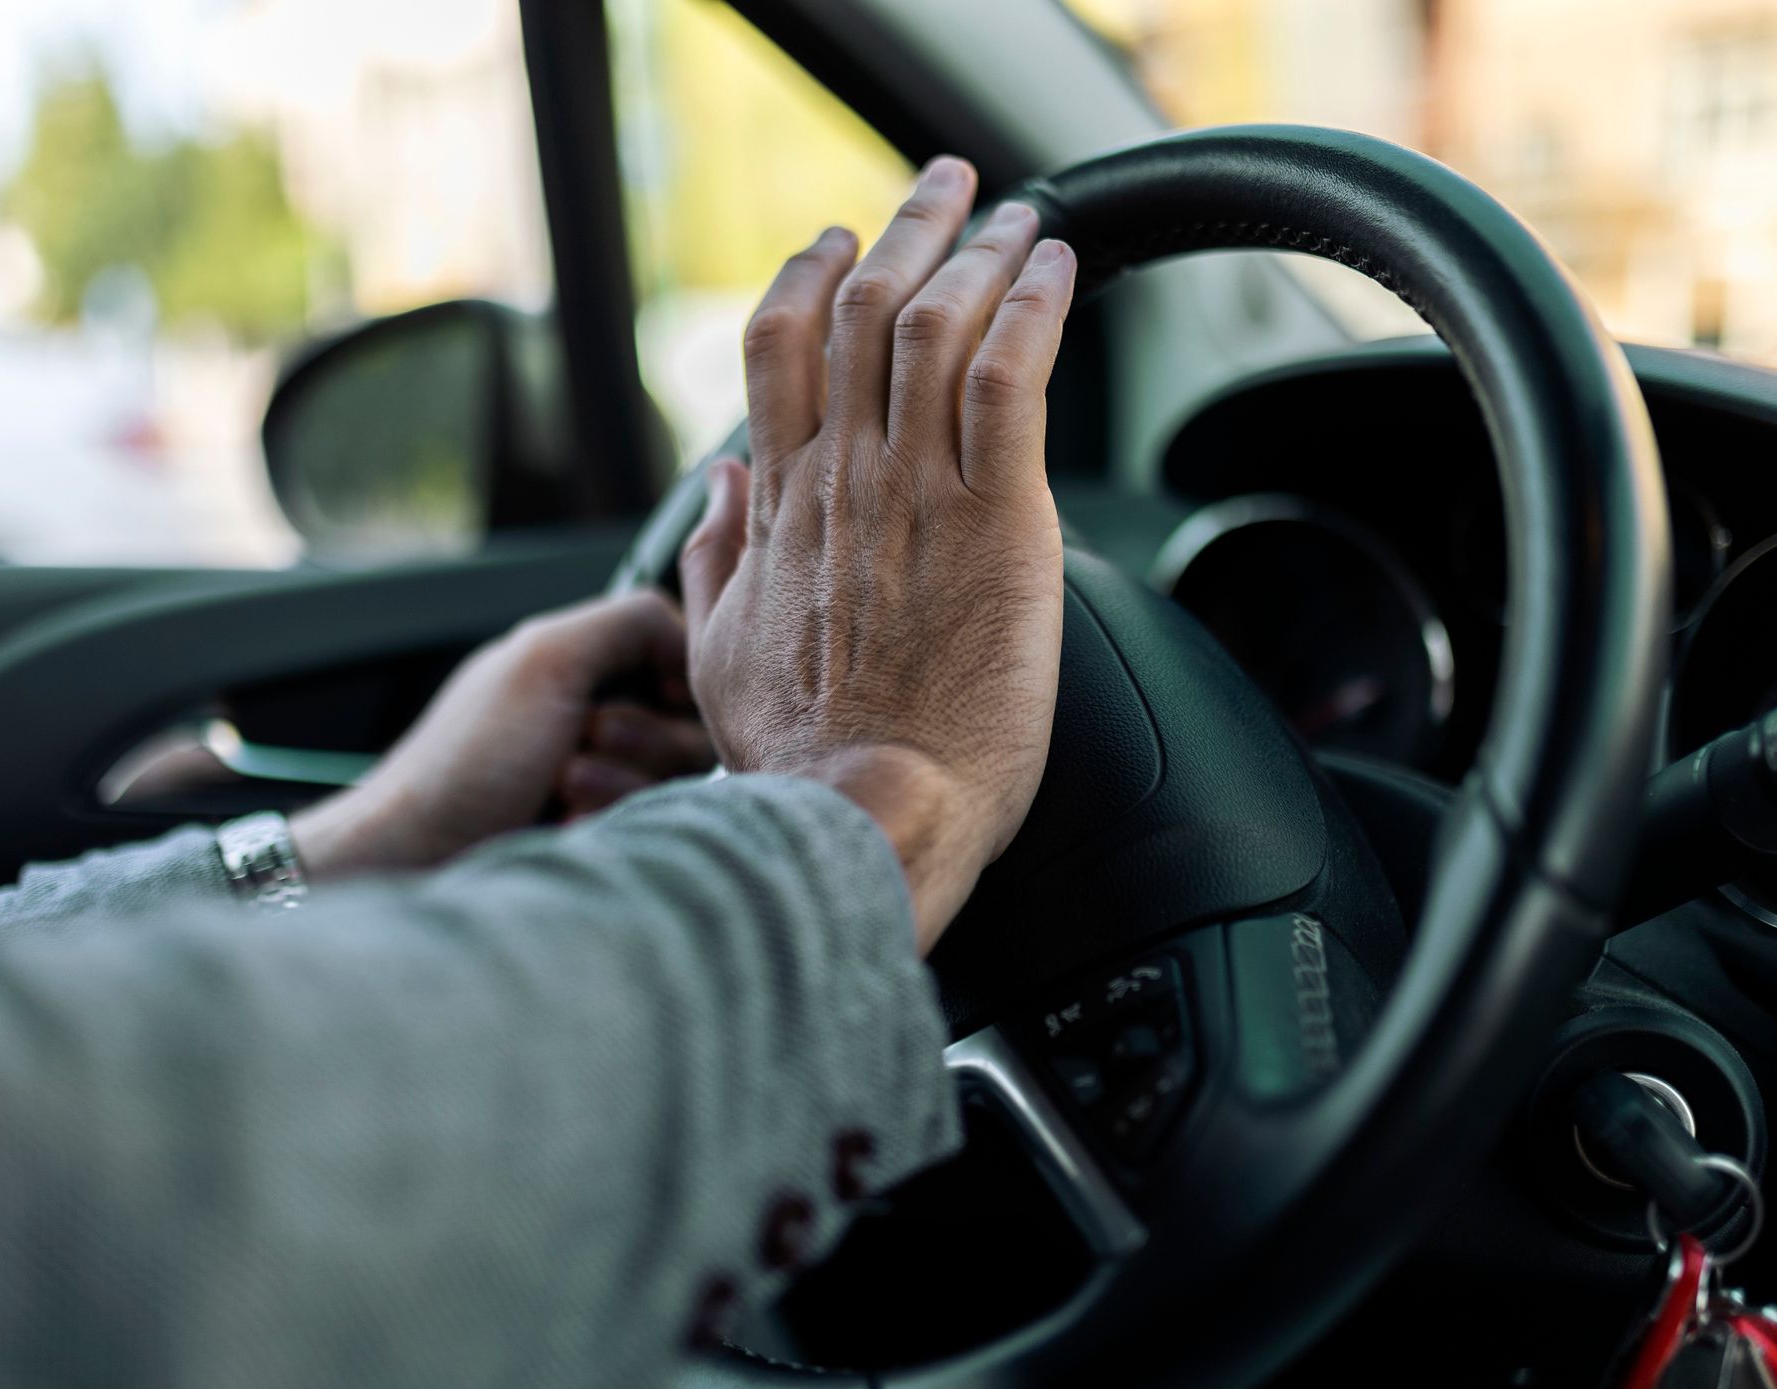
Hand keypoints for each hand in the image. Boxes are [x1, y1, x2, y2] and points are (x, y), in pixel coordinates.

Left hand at [291, 591, 714, 878]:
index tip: (649, 697)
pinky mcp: (598, 827)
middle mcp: (594, 715)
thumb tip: (688, 633)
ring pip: (670, 777)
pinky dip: (607, 820)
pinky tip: (563, 825)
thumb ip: (627, 624)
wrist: (416, 855)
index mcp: (580, 664)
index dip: (674, 682)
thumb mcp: (545, 661)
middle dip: (640, 739)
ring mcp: (598, 776)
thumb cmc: (465, 761)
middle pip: (686, 723)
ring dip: (619, 783)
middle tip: (577, 747)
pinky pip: (645, 822)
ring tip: (561, 791)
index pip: (679, 656)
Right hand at [680, 156, 1076, 952]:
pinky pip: (1010, 381)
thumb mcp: (719, 654)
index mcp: (781, 508)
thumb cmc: (804, 758)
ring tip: (1019, 217)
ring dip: (982, 256)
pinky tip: (1058, 274)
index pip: (779, 349)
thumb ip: (718, 557)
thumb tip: (721, 486)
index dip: (808, 278)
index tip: (834, 242)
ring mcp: (918, 493)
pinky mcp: (998, 522)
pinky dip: (1034, 312)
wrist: (865, 812)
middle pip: (864, 311)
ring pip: (939, 328)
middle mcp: (843, 480)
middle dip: (909, 231)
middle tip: (947, 187)